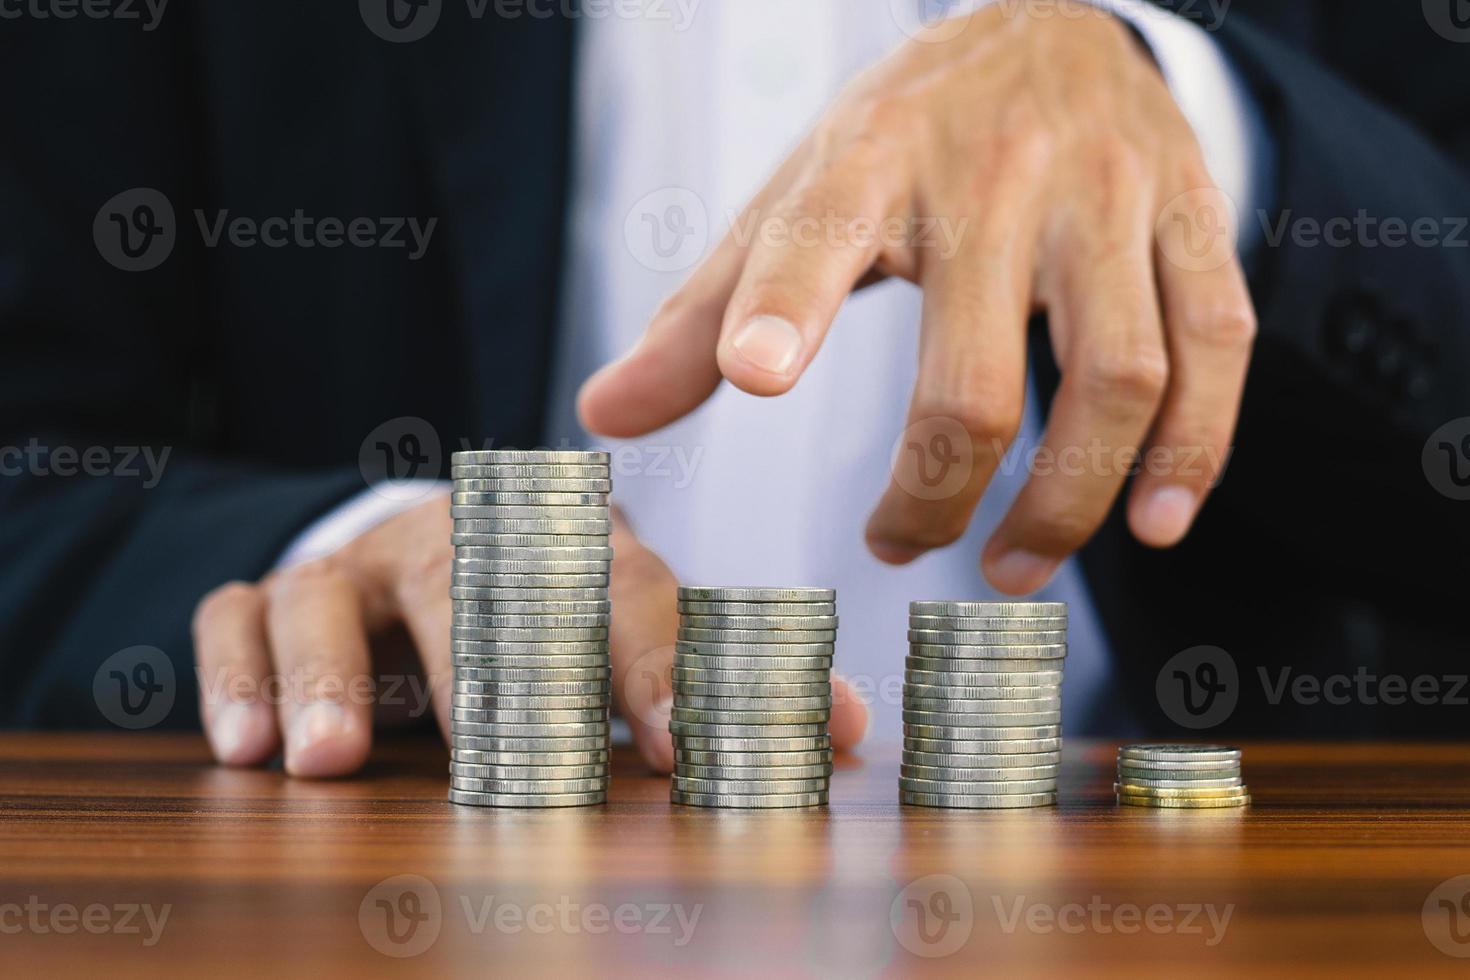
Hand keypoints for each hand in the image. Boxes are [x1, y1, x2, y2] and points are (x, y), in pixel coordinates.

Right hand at [192, 496, 868, 775]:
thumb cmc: (542, 609)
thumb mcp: (626, 638)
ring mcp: (360, 563)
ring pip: (331, 596)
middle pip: (467, 582)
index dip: (651, 667)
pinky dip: (241, 673)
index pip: (618, 595)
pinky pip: (239, 614)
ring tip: (336, 761)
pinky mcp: (276, 586)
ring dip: (335, 676)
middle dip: (488, 670)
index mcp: (564, 547)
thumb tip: (853, 735)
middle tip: (509, 754)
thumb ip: (720, 684)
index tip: (685, 747)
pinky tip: (251, 750)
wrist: (422, 547)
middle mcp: (459, 540)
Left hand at [577, 3, 1255, 593]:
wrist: (1057, 21)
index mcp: (870, 159)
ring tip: (1014, 570)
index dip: (784, 306)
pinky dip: (1195, 453)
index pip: (816, 234)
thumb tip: (603, 415)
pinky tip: (1153, 524)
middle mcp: (995, 172)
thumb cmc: (904, 134)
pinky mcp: (1193, 218)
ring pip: (1117, 377)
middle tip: (897, 549)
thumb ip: (702, 310)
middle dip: (935, 494)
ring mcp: (1108, 195)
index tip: (751, 377)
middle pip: (976, 372)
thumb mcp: (793, 195)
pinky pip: (1217, 347)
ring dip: (1067, 500)